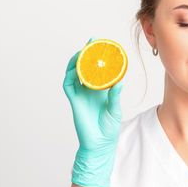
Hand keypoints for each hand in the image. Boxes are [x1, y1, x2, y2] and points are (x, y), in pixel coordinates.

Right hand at [62, 37, 123, 186]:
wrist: (100, 143)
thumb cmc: (108, 128)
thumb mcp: (114, 109)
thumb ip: (114, 96)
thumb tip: (118, 82)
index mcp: (100, 91)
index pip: (98, 71)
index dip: (98, 59)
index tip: (102, 46)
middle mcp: (89, 91)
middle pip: (84, 68)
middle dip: (86, 55)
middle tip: (91, 43)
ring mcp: (80, 95)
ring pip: (74, 74)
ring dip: (76, 62)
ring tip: (81, 52)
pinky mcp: (74, 102)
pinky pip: (69, 86)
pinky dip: (70, 76)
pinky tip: (74, 68)